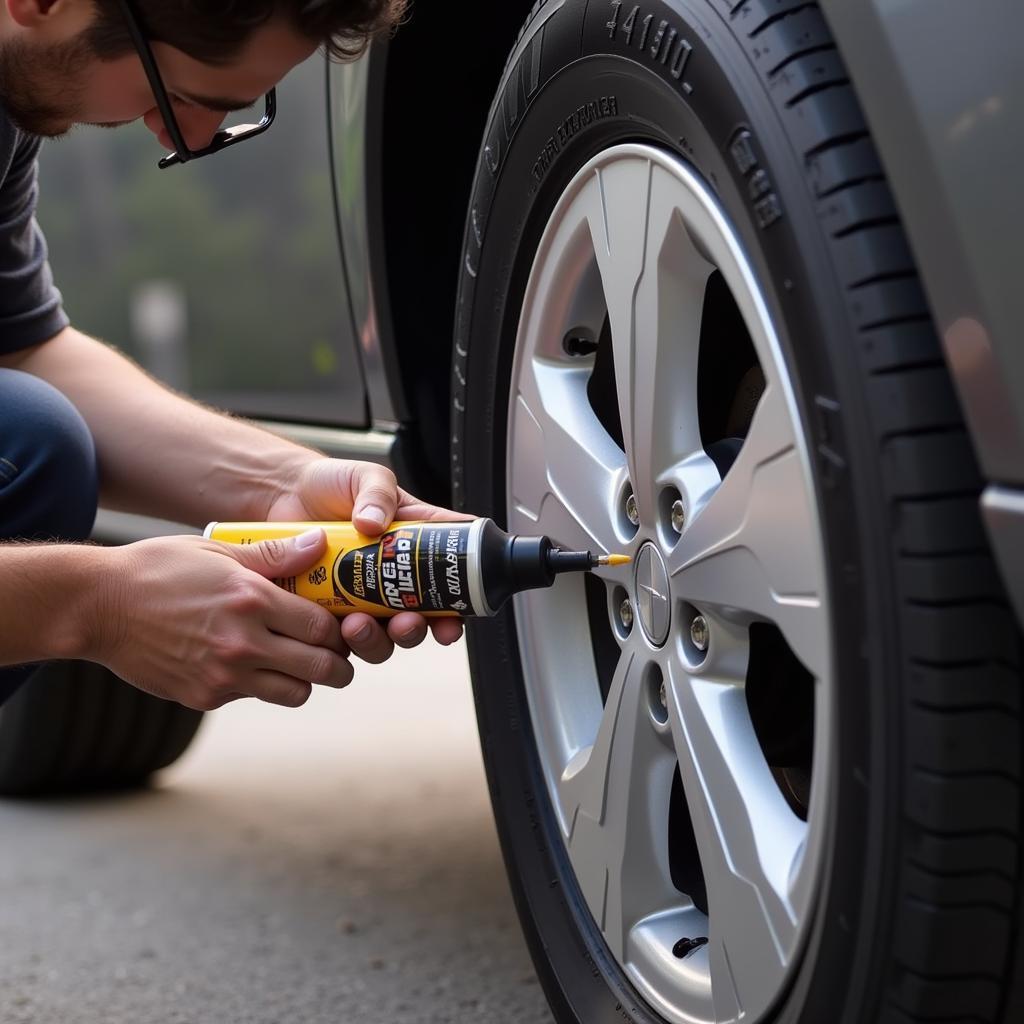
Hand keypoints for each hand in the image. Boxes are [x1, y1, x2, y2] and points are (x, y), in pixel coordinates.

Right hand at [91, 530, 353, 710]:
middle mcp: (244, 641)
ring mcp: (225, 674)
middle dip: (339, 665)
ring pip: (296, 693)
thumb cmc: (160, 569)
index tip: (341, 627)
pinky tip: (251, 665)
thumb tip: (319, 543)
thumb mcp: (218, 550)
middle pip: (322, 667)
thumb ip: (274, 555)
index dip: (340, 630)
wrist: (98, 607)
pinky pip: (254, 697)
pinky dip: (262, 686)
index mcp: (252, 599)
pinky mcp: (205, 696)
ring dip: (305, 681)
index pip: (323, 626)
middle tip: (339, 660)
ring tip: (299, 666)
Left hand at [266, 459, 470, 661]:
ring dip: (377, 640)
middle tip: (405, 623)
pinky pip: (343, 639)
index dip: (459, 601)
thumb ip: (376, 493)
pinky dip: (342, 641)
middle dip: (416, 630)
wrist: (283, 495)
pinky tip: (333, 626)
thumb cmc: (332, 484)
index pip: (448, 573)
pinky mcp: (332, 611)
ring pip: (384, 637)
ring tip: (357, 626)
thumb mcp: (365, 477)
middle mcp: (395, 577)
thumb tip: (373, 523)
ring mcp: (364, 598)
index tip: (454, 618)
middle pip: (422, 618)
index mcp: (415, 544)